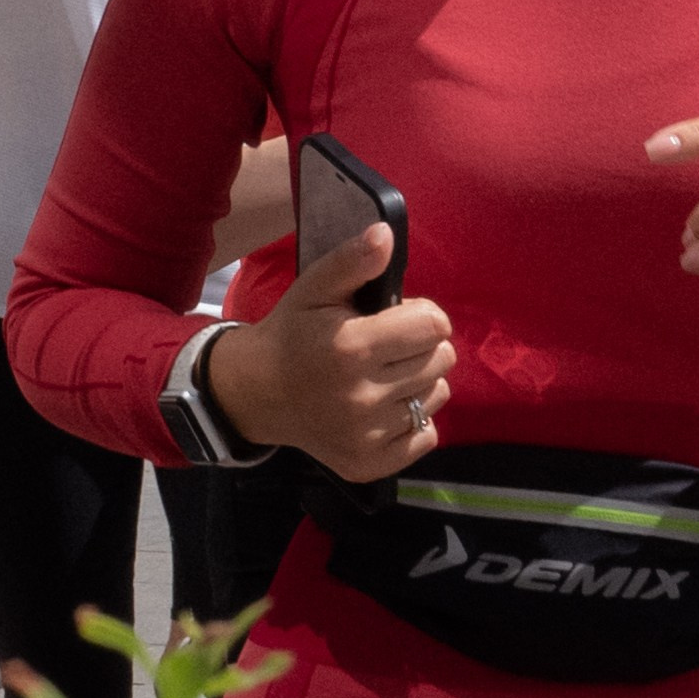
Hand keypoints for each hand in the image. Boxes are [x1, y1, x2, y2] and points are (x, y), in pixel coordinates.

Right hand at [206, 225, 454, 480]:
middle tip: (387, 347)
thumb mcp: (314, 289)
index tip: (397, 318)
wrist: (257, 394)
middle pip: (441, 360)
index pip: (434, 325)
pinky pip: (425, 436)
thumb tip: (385, 233)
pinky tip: (383, 407)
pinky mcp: (369, 463)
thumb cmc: (293, 334)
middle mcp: (362, 397)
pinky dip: (413, 421)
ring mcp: (367, 436)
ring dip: (419, 381)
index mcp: (351, 348)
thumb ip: (352, 261)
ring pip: (436, 396)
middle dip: (421, 346)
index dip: (421, 315)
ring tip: (384, 375)